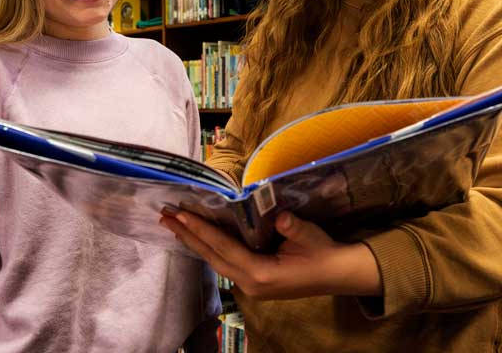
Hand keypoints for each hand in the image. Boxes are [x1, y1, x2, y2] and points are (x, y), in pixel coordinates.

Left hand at [160, 210, 381, 299]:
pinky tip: (199, 237)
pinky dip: (209, 248)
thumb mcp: (310, 236)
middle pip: (211, 256)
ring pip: (215, 261)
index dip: (201, 230)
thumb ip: (292, 226)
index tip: (180, 215)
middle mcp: (249, 283)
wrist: (337, 275)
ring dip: (195, 242)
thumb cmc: (323, 253)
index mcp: (261, 273)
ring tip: (174, 224)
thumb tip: (277, 215)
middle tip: (164, 216)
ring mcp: (250, 285)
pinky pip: (224, 263)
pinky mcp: (253, 282)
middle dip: (187, 235)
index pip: (223, 248)